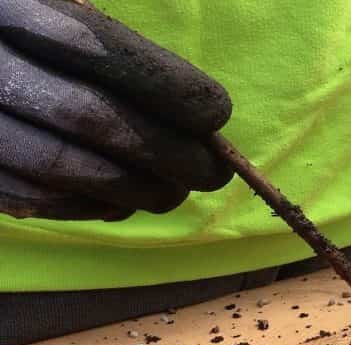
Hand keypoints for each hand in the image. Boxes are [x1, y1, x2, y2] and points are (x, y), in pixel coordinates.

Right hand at [0, 0, 232, 220]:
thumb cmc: (35, 47)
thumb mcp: (62, 17)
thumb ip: (114, 51)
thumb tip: (197, 114)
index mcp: (15, 11)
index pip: (97, 47)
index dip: (166, 86)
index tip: (216, 113)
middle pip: (86, 116)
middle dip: (165, 151)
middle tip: (213, 172)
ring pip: (61, 168)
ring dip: (135, 189)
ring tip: (175, 193)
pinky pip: (34, 198)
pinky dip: (91, 206)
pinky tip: (124, 203)